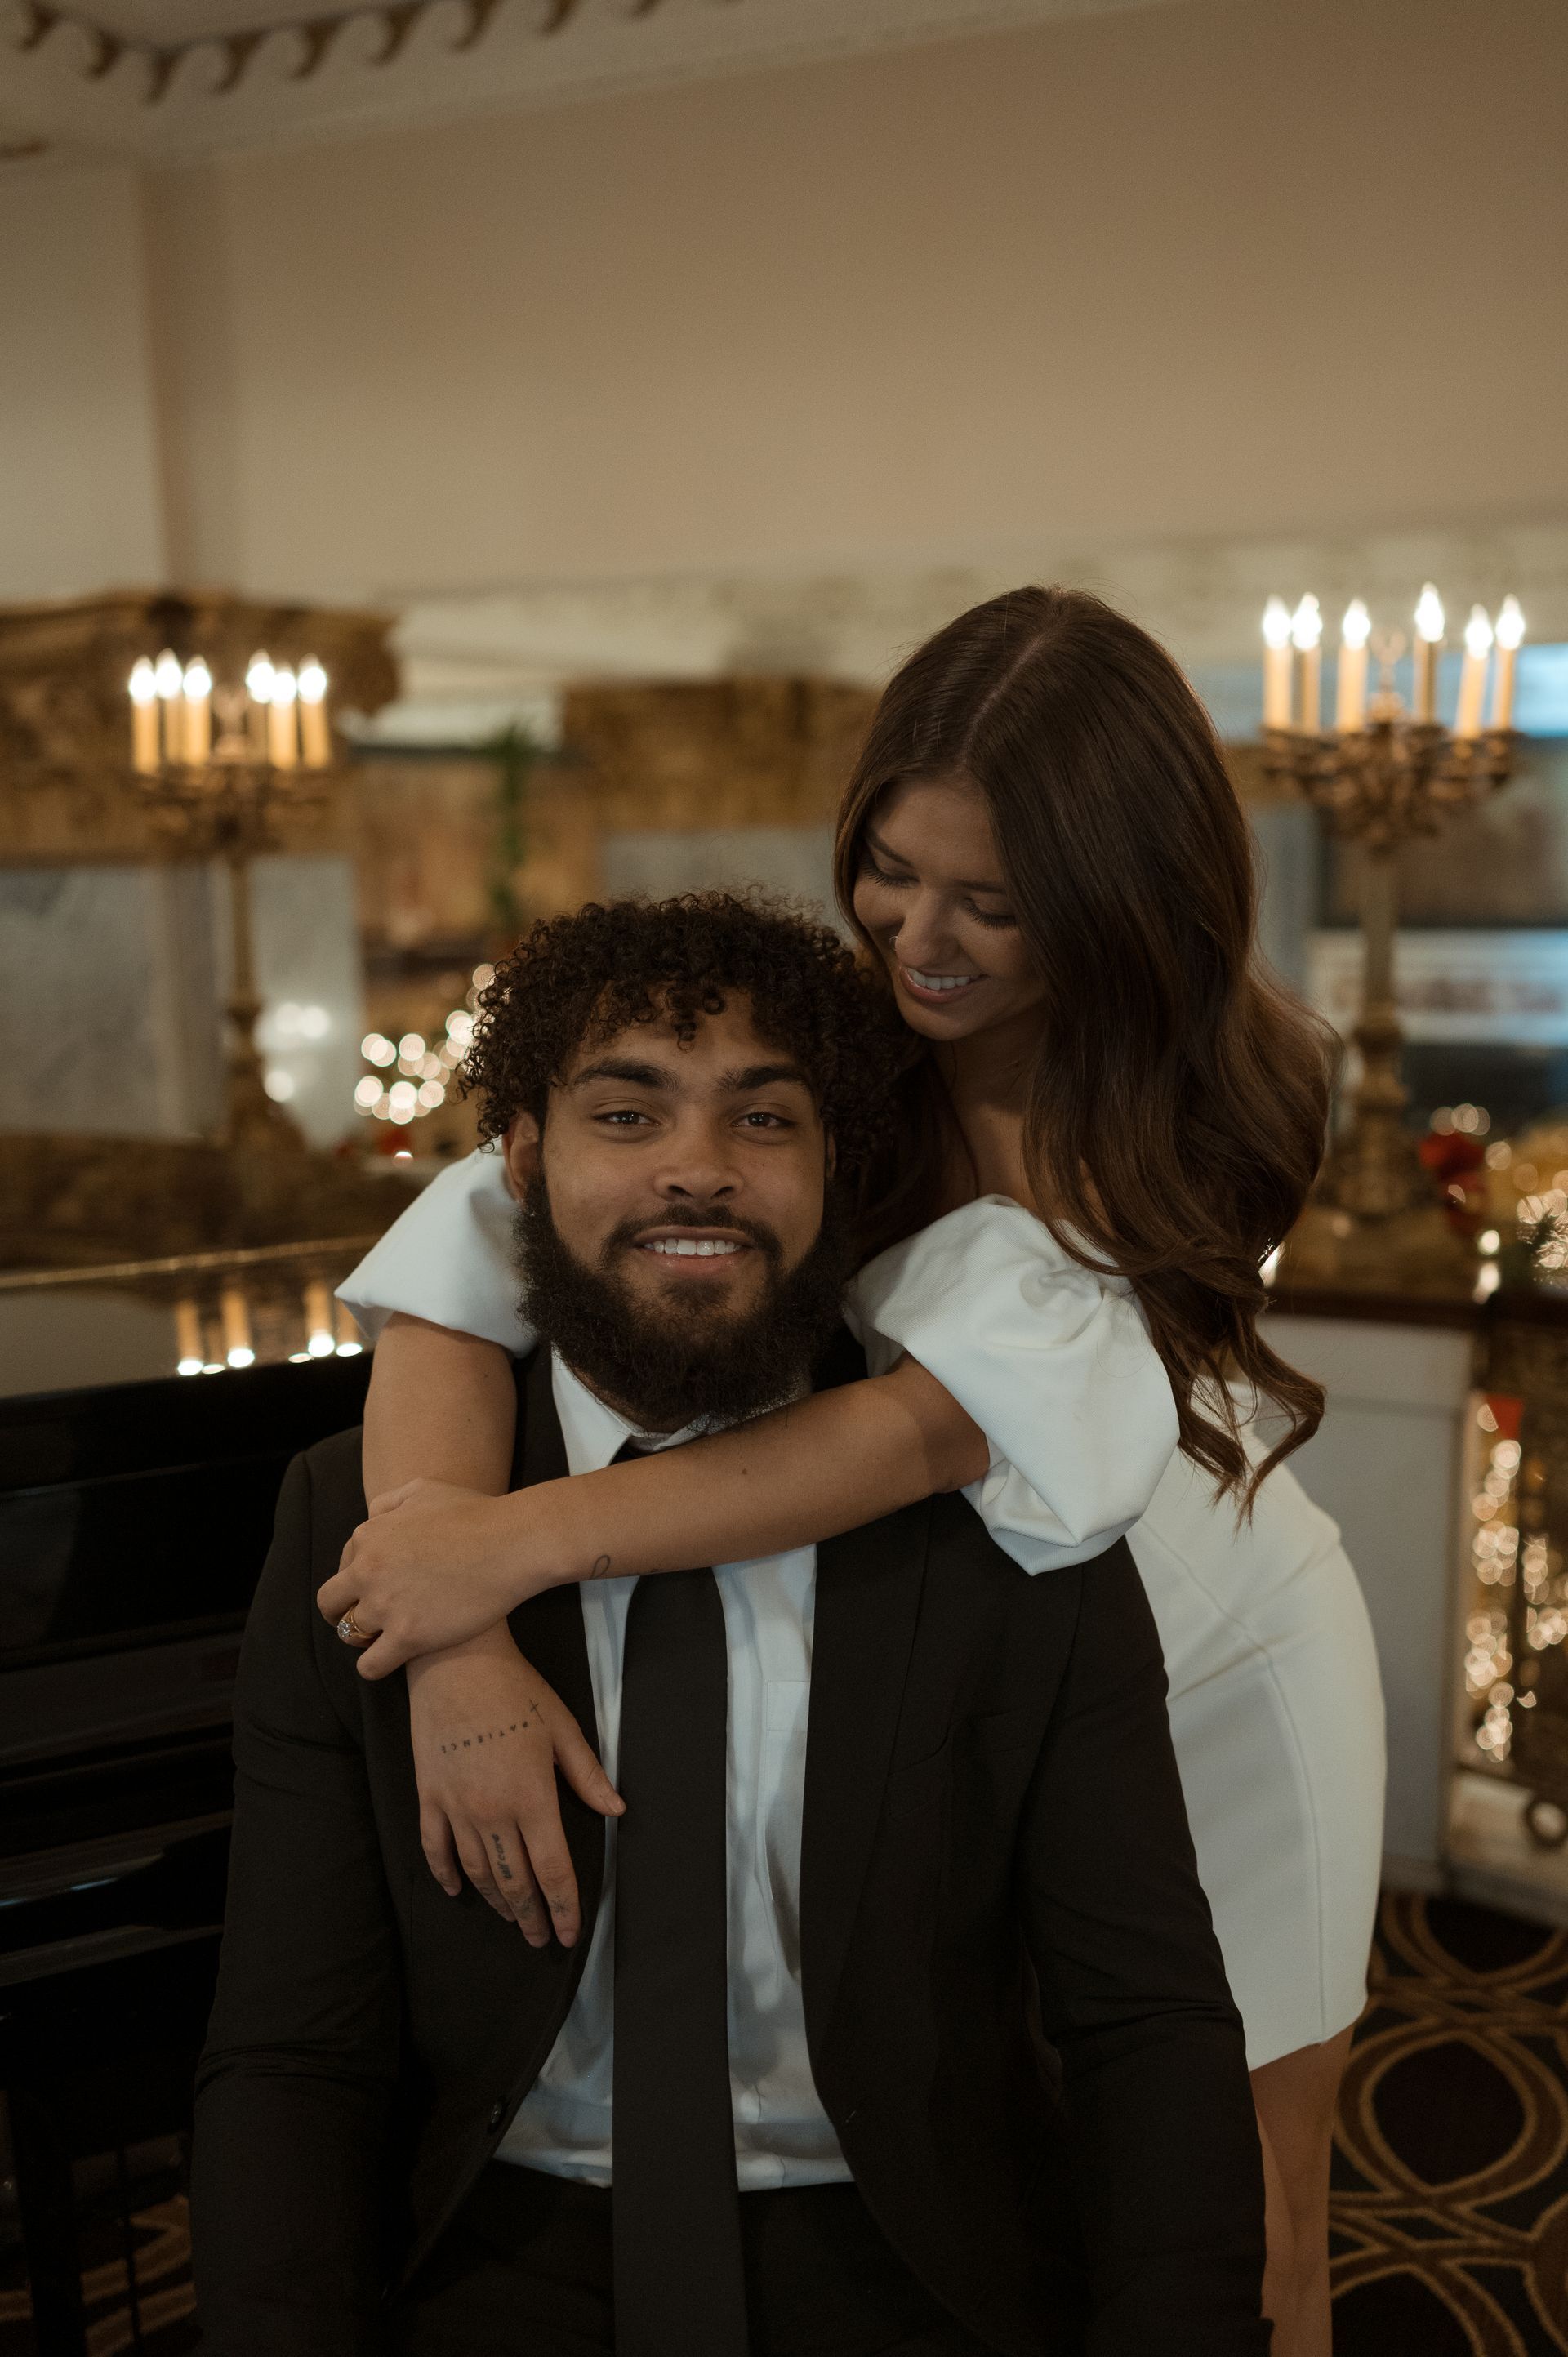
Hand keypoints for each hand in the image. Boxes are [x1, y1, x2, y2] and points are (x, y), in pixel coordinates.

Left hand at [317, 1477, 545, 1676]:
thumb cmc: (476, 1513)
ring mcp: (385, 1605)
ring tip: (384, 1638)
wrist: (512, 1543)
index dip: (360, 1576)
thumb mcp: (424, 1489)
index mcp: (369, 1536)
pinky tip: (388, 1661)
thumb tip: (371, 1517)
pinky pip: (370, 1666)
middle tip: (366, 1617)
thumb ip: (389, 1502)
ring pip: (350, 1634)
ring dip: (363, 1638)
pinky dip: (373, 1666)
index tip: (378, 1585)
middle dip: (342, 1611)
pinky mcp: (408, 1637)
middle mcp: (368, 1571)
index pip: (345, 1564)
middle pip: (331, 1602)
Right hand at [409, 1624, 621, 1946]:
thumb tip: (616, 1811)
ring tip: (512, 1918)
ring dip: (496, 1901)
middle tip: (540, 1938)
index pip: (553, 1870)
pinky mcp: (428, 1795)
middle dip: (531, 1916)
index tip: (569, 1934)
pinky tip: (458, 1891)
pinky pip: (435, 1848)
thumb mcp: (563, 1728)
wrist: (455, 1660)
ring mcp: (455, 1806)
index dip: (564, 1907)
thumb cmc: (516, 1690)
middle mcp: (492, 1811)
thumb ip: (589, 1776)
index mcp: (532, 1797)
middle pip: (514, 1882)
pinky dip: (447, 1875)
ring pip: (477, 1872)